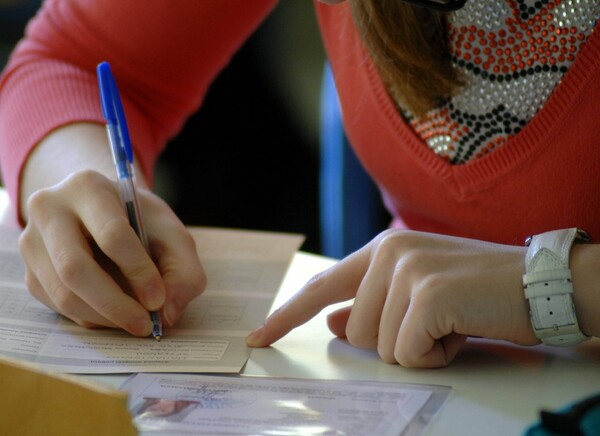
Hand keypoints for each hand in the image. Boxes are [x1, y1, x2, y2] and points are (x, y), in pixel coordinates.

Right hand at [19, 170, 204, 335]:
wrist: (101, 213)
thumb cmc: (139, 222)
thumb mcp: (171, 233)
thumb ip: (183, 269)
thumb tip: (168, 313)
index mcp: (88, 188)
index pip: (111, 234)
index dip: (137, 271)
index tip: (158, 299)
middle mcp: (49, 210)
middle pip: (74, 268)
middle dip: (115, 304)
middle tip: (146, 324)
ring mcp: (32, 242)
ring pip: (63, 293)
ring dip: (104, 317)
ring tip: (136, 322)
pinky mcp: (30, 273)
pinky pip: (58, 307)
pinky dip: (91, 318)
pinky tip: (115, 314)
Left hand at [247, 230, 537, 367]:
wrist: (541, 283)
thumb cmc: (480, 291)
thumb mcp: (419, 294)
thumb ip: (372, 305)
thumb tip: (335, 324)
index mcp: (383, 249)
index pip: (323, 286)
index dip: (288, 315)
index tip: (259, 336)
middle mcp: (389, 252)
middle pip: (354, 333)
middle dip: (394, 342)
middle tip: (439, 322)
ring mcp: (406, 270)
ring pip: (379, 347)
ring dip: (419, 349)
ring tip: (453, 322)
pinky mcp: (427, 294)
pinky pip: (407, 354)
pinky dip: (436, 356)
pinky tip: (462, 330)